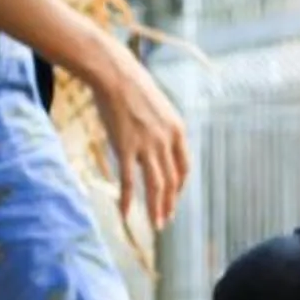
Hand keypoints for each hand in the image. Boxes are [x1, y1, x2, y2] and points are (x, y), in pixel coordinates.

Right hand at [75, 34, 190, 230]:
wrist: (115, 75)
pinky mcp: (125, 149)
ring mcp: (147, 146)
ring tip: (156, 225)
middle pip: (172, 181)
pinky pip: (129, 181)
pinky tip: (125, 214)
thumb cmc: (132, 88)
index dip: (180, 186)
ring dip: (157, 208)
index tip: (174, 197)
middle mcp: (167, 141)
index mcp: (178, 131)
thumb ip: (161, 128)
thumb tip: (158, 141)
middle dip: (170, 203)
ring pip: (156, 186)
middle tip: (166, 220)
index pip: (184, 167)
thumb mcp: (158, 108)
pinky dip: (128, 200)